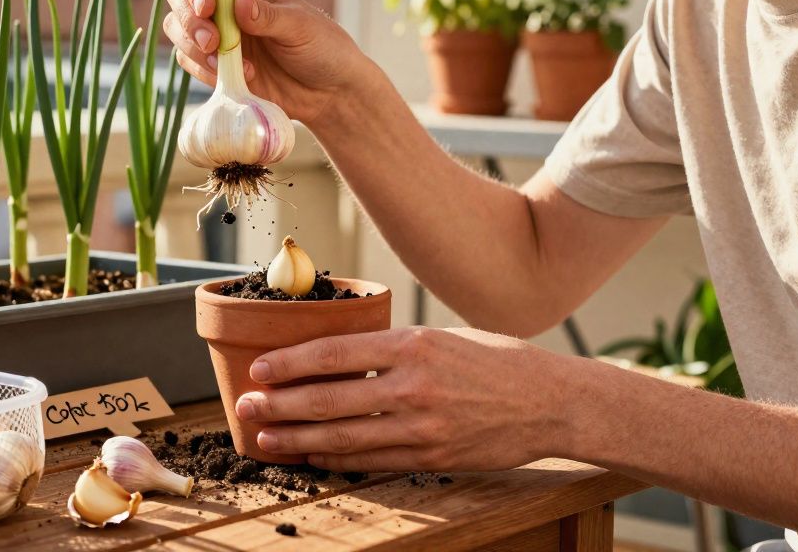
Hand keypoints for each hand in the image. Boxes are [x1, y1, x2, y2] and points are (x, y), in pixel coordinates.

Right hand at [162, 0, 366, 126]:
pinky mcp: (212, 63)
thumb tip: (240, 2)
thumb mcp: (301, 27)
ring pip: (177, 28)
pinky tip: (236, 78)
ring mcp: (216, 32)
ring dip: (192, 47)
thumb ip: (268, 16)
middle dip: (188, 20)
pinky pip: (188, 61)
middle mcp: (225, 2)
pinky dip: (203, 71)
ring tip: (226, 65)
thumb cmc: (322, 48)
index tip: (207, 8)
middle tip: (211, 43)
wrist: (327, 92)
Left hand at [234, 327, 574, 471]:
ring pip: (344, 436)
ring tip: (265, 437)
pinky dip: (336, 459)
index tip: (259, 369)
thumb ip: (389, 347)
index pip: (334, 353)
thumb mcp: (439, 337)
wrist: (552, 402)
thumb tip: (332, 355)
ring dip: (298, 439)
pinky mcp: (433, 457)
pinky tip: (310, 455)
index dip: (289, 363)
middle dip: (280, 405)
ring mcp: (424, 426)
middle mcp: (414, 385)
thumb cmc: (494, 361)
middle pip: (329, 398)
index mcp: (413, 343)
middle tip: (245, 407)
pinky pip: (372, 460)